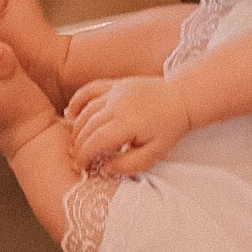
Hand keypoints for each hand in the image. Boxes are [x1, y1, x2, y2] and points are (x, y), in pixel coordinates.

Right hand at [65, 75, 191, 174]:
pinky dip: (78, 100)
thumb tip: (105, 168)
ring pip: (86, 110)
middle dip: (78, 145)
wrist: (181, 99)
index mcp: (129, 123)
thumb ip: (129, 164)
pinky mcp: (116, 84)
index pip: (96, 141)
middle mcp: (119, 104)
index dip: (84, 156)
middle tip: (77, 159)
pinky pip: (91, 89)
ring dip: (77, 128)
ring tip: (76, 143)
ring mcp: (116, 92)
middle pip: (87, 127)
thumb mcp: (154, 153)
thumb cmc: (169, 128)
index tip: (80, 167)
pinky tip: (70, 112)